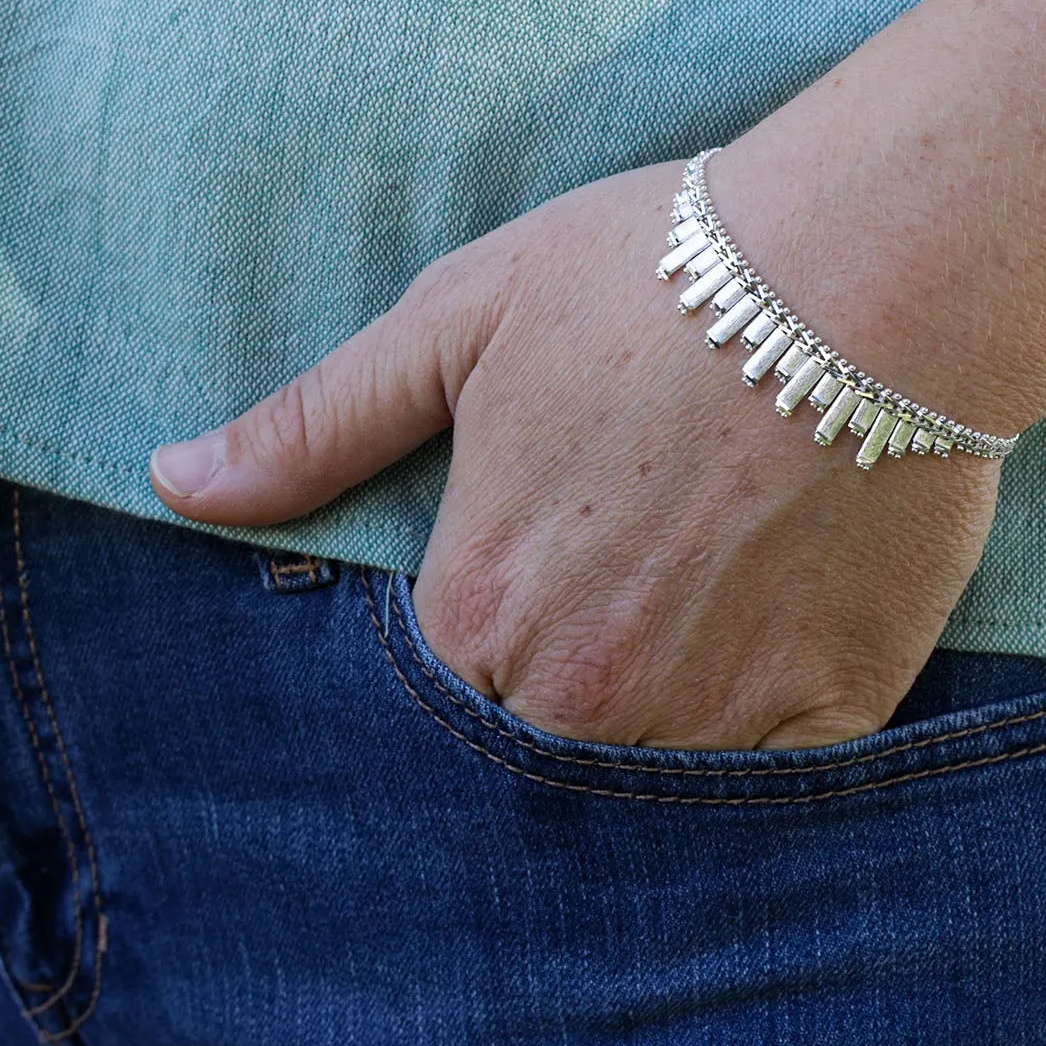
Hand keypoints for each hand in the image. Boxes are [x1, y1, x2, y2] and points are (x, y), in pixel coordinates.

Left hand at [148, 153, 1005, 749]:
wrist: (866, 269)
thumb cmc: (652, 275)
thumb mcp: (463, 316)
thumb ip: (321, 422)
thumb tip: (179, 482)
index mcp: (480, 601)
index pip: (438, 688)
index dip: (487, 624)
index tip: (543, 561)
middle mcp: (582, 689)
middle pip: (541, 741)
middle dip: (569, 673)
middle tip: (636, 568)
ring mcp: (710, 712)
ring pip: (652, 770)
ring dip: (667, 701)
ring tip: (708, 585)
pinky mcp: (828, 710)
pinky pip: (772, 776)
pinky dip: (767, 720)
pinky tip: (781, 618)